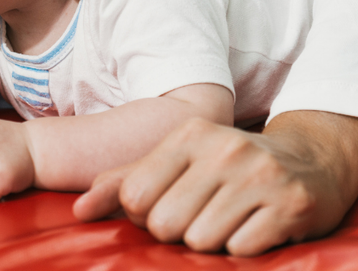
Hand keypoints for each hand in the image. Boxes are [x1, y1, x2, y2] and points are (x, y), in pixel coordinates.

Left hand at [73, 114, 357, 255]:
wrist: (304, 160)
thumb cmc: (223, 164)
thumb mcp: (175, 160)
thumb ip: (123, 181)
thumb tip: (79, 210)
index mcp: (187, 135)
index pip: (135, 197)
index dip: (144, 215)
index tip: (164, 206)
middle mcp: (223, 150)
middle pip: (166, 223)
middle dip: (176, 232)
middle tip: (196, 216)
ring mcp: (259, 176)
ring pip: (202, 241)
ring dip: (209, 241)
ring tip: (225, 218)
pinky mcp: (289, 205)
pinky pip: (240, 249)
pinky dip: (241, 246)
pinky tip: (250, 225)